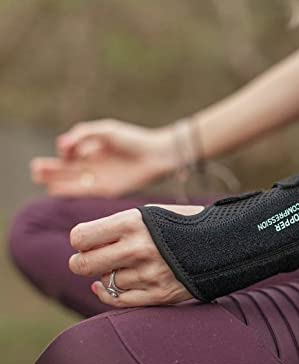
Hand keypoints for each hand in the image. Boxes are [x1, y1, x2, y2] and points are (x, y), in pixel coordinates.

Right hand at [31, 119, 184, 197]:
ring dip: (54, 180)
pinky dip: (68, 190)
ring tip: (38, 175)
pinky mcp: (106, 190)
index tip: (65, 150)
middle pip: (66, 169)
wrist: (156, 156)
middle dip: (50, 169)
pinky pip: (82, 192)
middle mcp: (94, 166)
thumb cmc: (133, 140)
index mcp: (93, 148)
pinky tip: (53, 189)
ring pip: (70, 182)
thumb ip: (82, 135)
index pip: (69, 154)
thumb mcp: (105, 131)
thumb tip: (61, 147)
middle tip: (36, 169)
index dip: (61, 152)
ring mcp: (99, 179)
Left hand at [68, 204, 203, 306]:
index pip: (81, 237)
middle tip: (84, 261)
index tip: (85, 242)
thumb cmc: (182, 226)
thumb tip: (83, 245)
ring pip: (105, 282)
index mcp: (134, 222)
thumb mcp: (151, 214)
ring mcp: (150, 274)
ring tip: (119, 267)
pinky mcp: (160, 294)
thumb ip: (117, 227)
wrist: (225, 244)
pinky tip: (105, 287)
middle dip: (79, 262)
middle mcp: (139, 249)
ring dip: (106, 276)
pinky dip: (108, 295)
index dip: (79, 241)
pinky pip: (120, 301)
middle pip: (85, 264)